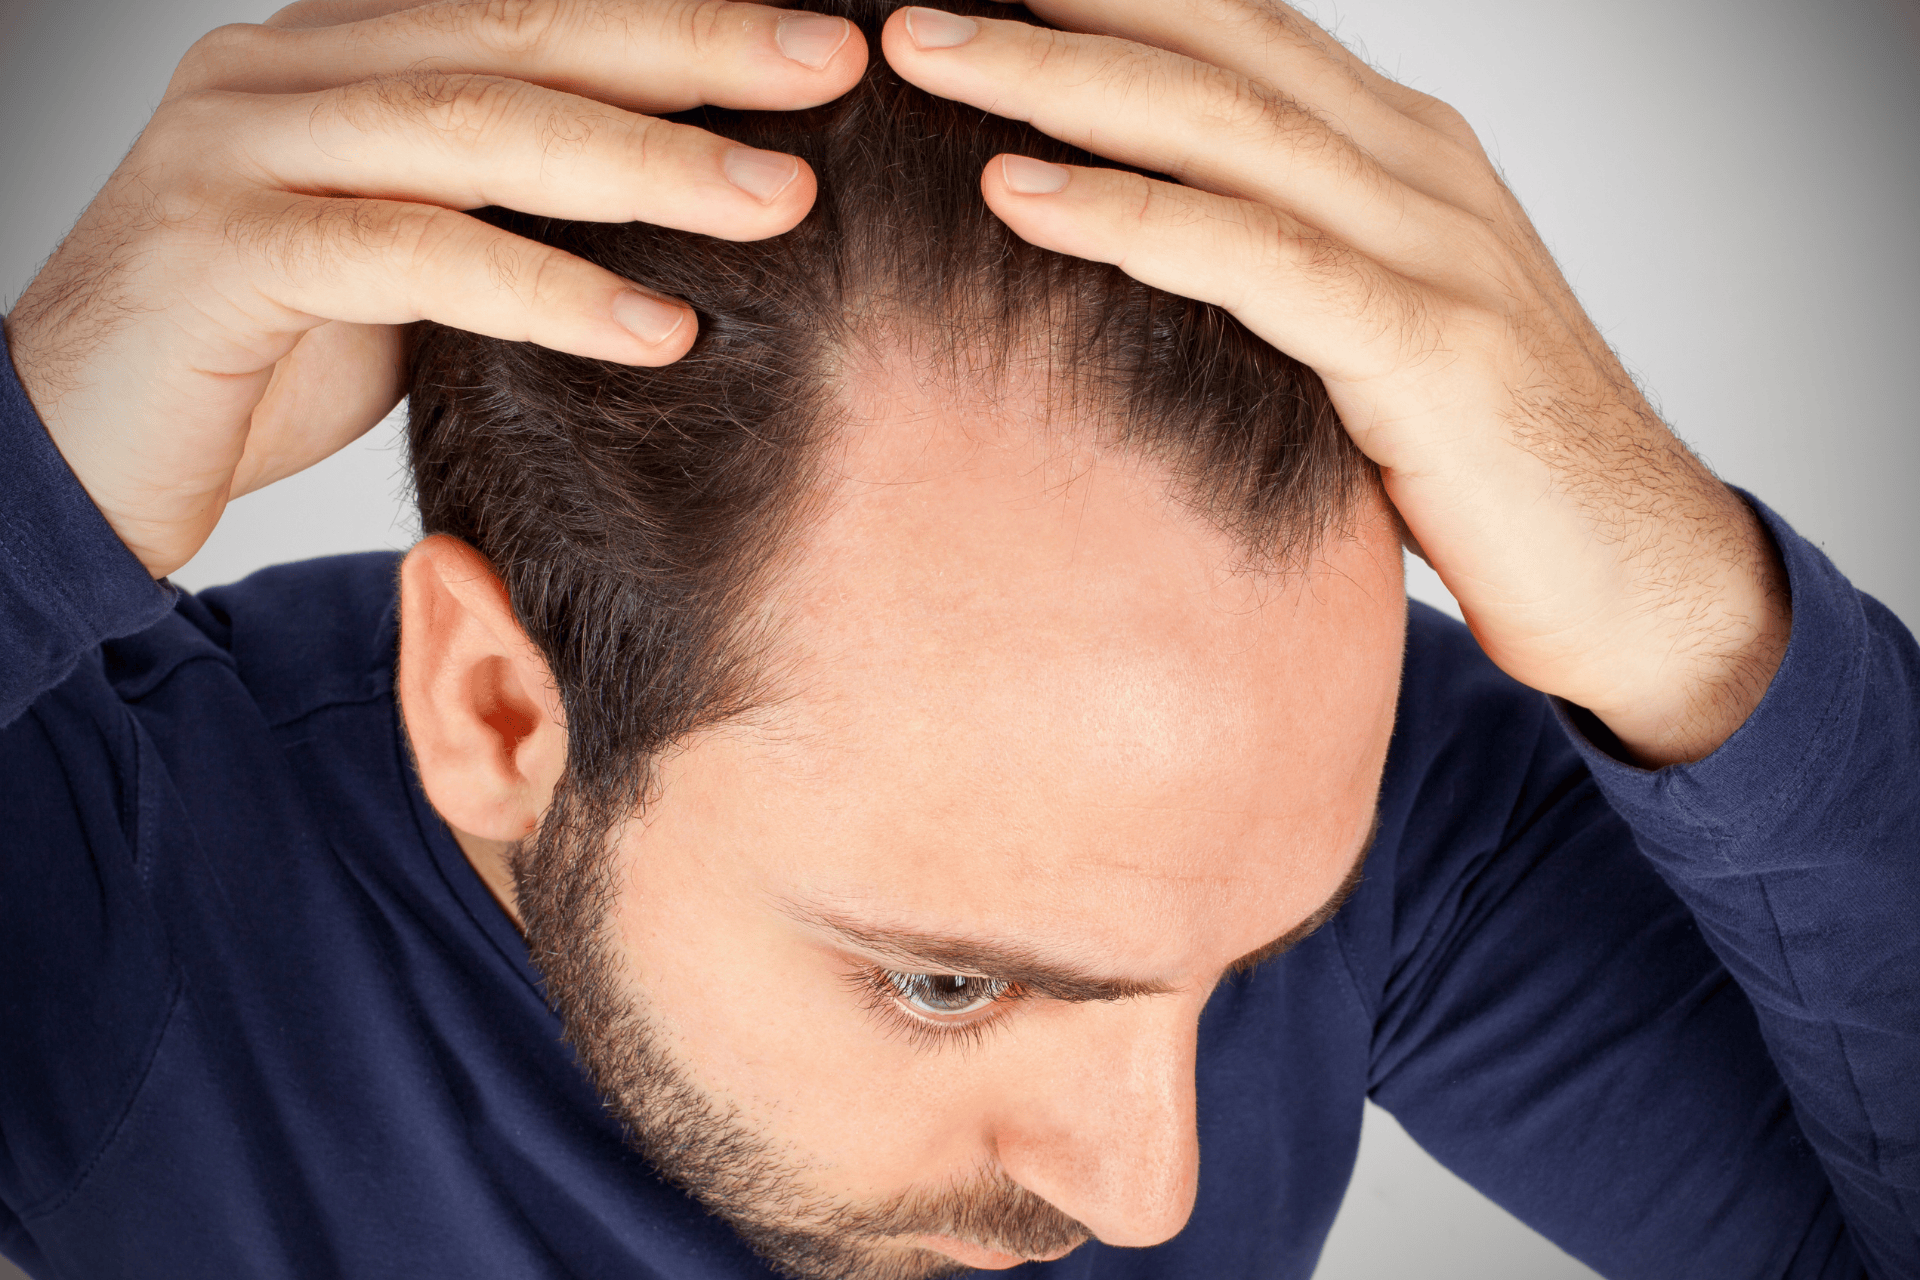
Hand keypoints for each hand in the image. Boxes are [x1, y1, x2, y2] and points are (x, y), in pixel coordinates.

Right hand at [3, 0, 866, 580]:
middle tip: (828, 68)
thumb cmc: (261, 357)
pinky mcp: (223, 250)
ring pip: (469, 127)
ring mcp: (241, 145)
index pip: (532, 11)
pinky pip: (407, 253)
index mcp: (342, 52)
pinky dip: (541, 292)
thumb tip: (673, 190)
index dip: (676, 19)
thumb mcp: (408, 260)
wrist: (76, 447)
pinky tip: (655, 331)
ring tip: (778, 203)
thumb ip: (502, 204)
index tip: (815, 44)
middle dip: (688, 52)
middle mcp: (285, 67)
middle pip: (518, 34)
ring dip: (641, 164)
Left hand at [884, 0, 1790, 766]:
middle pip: (1212, 48)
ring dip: (1058, 80)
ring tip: (925, 55)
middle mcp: (1416, 169)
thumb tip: (1141, 271)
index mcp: (1398, 154)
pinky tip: (1019, 191)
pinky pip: (1256, 259)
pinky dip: (1131, 215)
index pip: (1235, 34)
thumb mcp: (1367, 339)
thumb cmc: (1483, 466)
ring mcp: (1431, 246)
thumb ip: (1278, 276)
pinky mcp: (1428, 346)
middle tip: (914, 2)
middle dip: (1057, 10)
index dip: (1109, 1)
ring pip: (1221, 126)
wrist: (1640, 573)